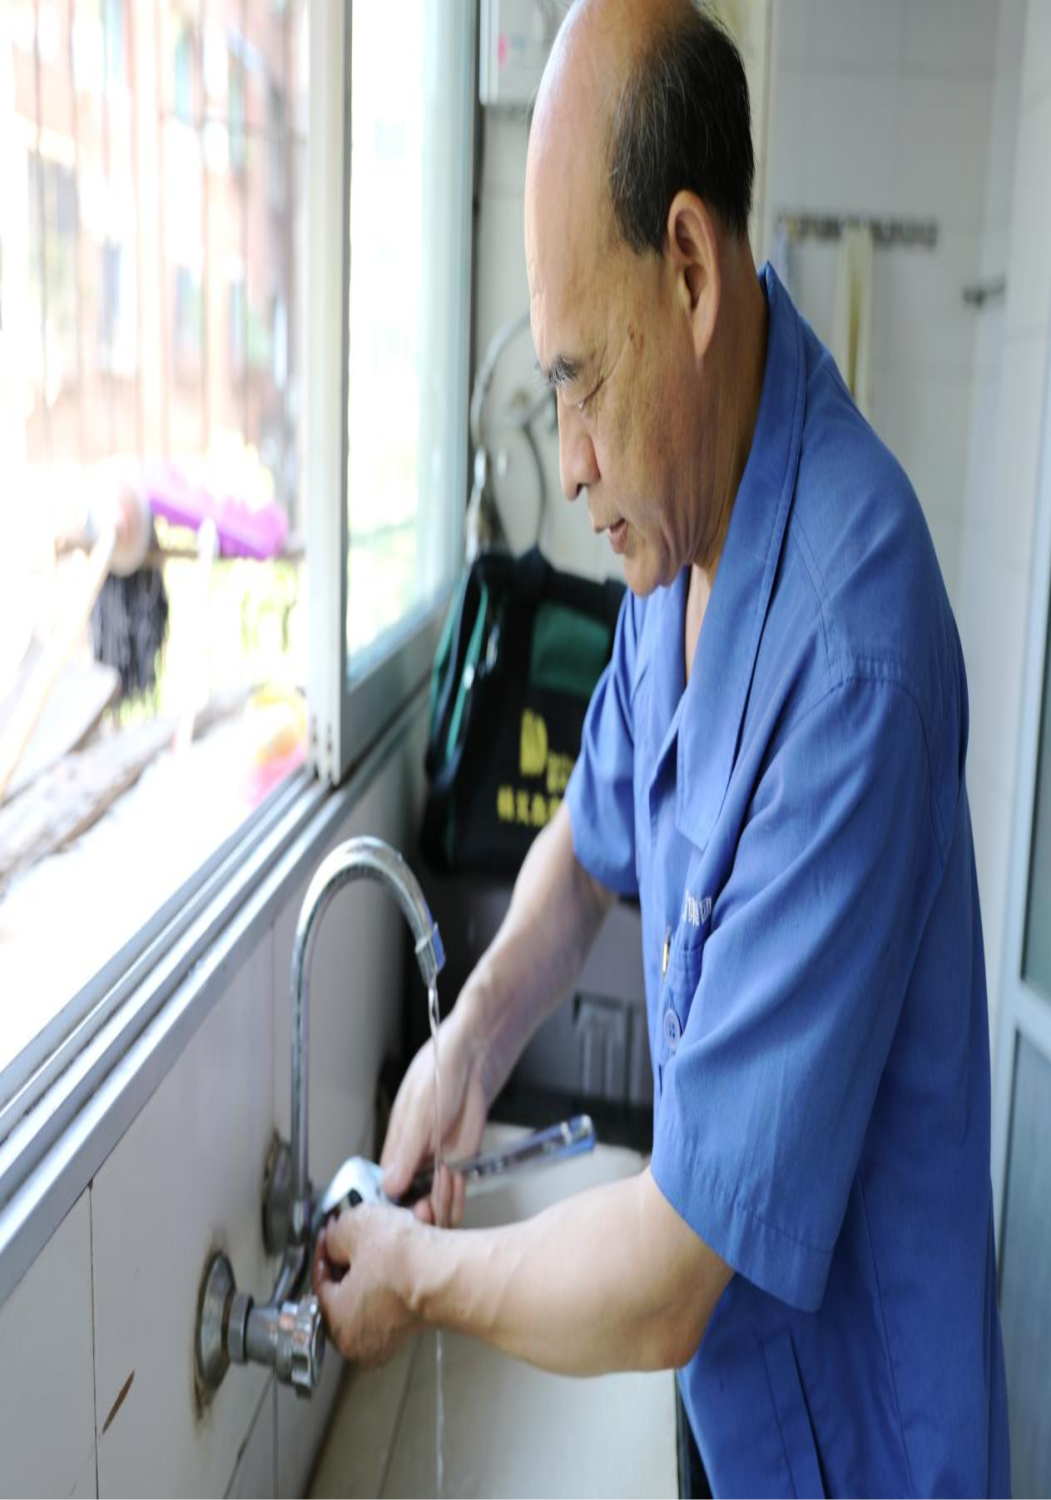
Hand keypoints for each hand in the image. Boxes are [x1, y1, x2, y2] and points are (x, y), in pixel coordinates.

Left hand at [312, 1199, 425, 1367]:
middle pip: (346, 1290)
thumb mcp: (355, 1228)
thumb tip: (336, 1238)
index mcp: (337, 1323)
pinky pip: (394, 1297)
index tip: (330, 1235)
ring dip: (375, 1264)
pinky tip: (402, 1254)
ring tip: (381, 1240)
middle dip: (350, 1258)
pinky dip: (395, 1276)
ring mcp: (390, 1339)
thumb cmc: (403, 1262)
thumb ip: (335, 1234)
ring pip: (372, 1292)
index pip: (321, 1282)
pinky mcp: (414, 1327)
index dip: (325, 1250)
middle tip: (353, 1238)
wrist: (447, 1274)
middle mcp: (361, 1341)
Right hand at [380, 1004, 488, 1226]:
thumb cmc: (441, 1067)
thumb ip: (407, 1149)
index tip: (400, 1216)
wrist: (478, 1054)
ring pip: (436, 1198)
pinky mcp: (465, 1157)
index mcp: (398, 1143)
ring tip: (440, 1198)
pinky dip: (457, 1195)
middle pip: (412, 1198)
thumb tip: (390, 1184)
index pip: (388, 1186)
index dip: (393, 1205)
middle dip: (417, 1212)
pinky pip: (457, 1188)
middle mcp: (418, 1155)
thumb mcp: (419, 1109)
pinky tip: (454, 1188)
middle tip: (423, 1213)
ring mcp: (442, 1158)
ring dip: (440, 1205)